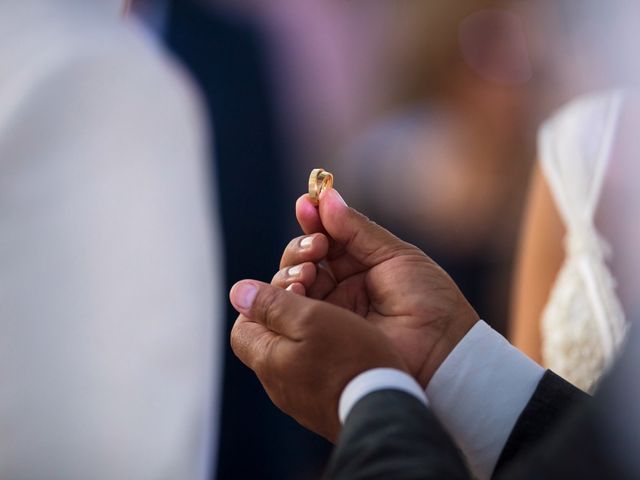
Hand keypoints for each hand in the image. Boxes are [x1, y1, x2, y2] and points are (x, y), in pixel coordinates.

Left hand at [229, 280, 405, 441]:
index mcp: (268, 360)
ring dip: (309, 332)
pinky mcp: (324, 407)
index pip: (243, 327)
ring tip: (337, 319)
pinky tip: (348, 346)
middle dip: (288, 313)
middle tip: (318, 299)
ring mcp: (301, 400)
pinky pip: (315, 374)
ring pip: (294, 356)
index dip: (261, 304)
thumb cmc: (349, 361)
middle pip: (270, 340)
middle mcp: (278, 385)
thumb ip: (272, 304)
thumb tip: (239, 291)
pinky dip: (325, 354)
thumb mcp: (310, 318)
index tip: (291, 291)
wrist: (385, 412)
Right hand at [271, 188, 479, 386]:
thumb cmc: (429, 301)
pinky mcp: (322, 336)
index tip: (305, 204)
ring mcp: (331, 312)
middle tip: (316, 247)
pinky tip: (298, 287)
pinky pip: (294, 312)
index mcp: (362, 265)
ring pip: (293, 283)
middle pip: (304, 259)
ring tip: (310, 270)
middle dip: (302, 247)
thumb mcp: (395, 256)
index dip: (313, 221)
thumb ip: (357, 229)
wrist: (441, 352)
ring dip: (294, 269)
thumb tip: (326, 197)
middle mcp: (342, 287)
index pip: (327, 238)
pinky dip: (289, 295)